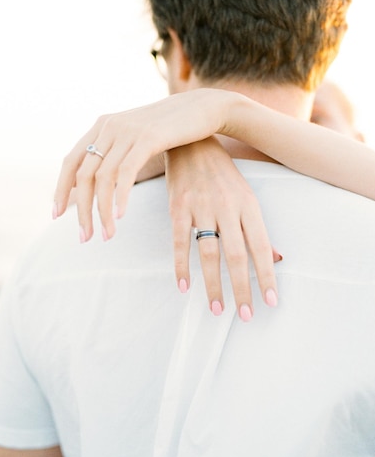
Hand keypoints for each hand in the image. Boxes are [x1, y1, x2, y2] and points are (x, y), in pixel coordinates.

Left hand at [53, 90, 229, 241]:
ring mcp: (127, 131)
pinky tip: (120, 217)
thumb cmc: (171, 129)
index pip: (71, 162)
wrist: (204, 108)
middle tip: (85, 238)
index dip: (60, 190)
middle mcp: (109, 126)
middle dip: (82, 211)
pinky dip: (120, 198)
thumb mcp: (135, 137)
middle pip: (83, 176)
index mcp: (101, 126)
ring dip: (102, 212)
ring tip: (106, 236)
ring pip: (103, 179)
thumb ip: (116, 152)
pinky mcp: (148, 138)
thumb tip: (99, 178)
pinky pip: (126, 173)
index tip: (57, 216)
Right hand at [165, 137, 280, 319]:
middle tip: (245, 315)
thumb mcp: (246, 197)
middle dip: (242, 288)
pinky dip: (181, 266)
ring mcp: (201, 206)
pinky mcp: (178, 207)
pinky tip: (184, 287)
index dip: (267, 276)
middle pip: (237, 255)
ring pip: (209, 253)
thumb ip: (258, 230)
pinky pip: (179, 242)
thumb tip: (278, 259)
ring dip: (213, 284)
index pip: (261, 247)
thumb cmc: (222, 175)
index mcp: (248, 205)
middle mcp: (227, 207)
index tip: (271, 301)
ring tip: (217, 309)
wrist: (191, 141)